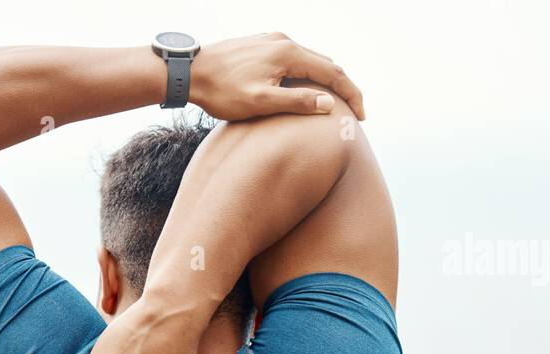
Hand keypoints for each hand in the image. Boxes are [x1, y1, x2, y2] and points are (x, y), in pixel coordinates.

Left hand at [191, 32, 365, 120]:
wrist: (188, 72)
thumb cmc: (220, 91)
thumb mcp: (260, 103)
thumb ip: (296, 102)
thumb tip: (330, 104)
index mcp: (288, 53)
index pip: (333, 72)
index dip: (351, 94)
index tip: (362, 117)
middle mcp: (283, 41)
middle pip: (324, 63)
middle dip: (342, 88)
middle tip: (353, 113)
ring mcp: (271, 41)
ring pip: (308, 60)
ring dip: (324, 81)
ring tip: (333, 104)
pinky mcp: (260, 46)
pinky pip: (292, 59)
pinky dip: (306, 75)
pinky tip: (304, 90)